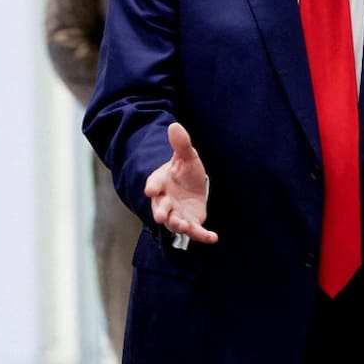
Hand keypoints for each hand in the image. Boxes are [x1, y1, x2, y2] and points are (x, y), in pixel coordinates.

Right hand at [143, 123, 217, 243]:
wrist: (193, 185)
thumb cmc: (185, 170)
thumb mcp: (186, 155)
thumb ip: (181, 144)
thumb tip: (174, 125)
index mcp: (161, 182)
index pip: (154, 184)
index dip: (152, 186)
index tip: (150, 189)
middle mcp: (166, 201)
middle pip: (160, 208)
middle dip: (160, 212)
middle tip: (161, 216)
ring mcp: (178, 213)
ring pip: (175, 223)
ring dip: (178, 226)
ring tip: (185, 227)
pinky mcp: (191, 222)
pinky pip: (196, 231)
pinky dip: (203, 236)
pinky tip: (213, 237)